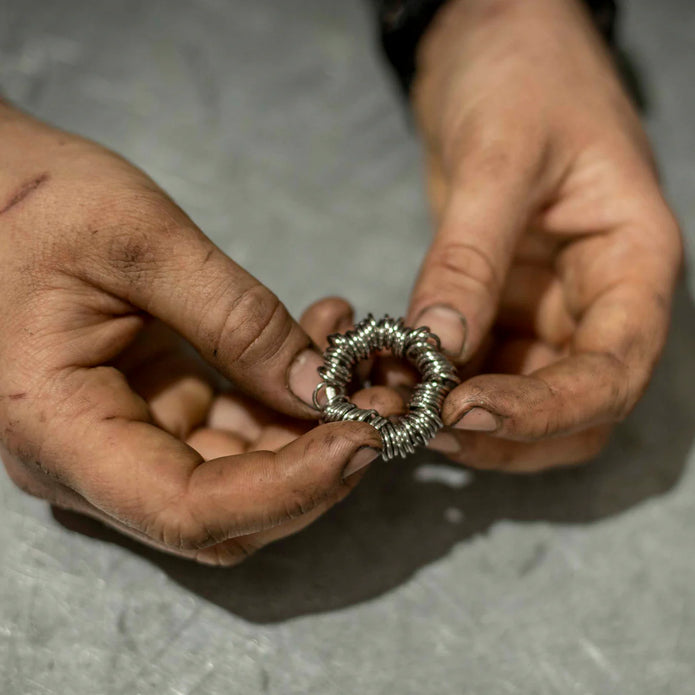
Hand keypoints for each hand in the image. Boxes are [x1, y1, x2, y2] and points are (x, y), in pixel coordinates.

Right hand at [0, 103, 385, 563]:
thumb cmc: (27, 199)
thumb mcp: (140, 243)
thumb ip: (235, 320)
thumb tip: (319, 390)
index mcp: (61, 431)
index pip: (188, 511)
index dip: (288, 491)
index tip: (363, 442)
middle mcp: (93, 458)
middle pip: (225, 510)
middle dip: (315, 467)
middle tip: (383, 405)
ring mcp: (124, 437)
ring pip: (238, 474)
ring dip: (309, 430)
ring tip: (361, 362)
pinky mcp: (152, 409)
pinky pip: (231, 429)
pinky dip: (283, 399)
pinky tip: (322, 345)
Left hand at [405, 0, 681, 470]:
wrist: (496, 41)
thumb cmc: (523, 74)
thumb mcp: (500, 156)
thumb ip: (468, 257)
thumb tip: (438, 348)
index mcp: (631, 266)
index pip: (610, 373)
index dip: (543, 411)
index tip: (463, 413)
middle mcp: (597, 301)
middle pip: (573, 411)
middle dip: (501, 432)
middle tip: (420, 428)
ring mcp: (547, 306)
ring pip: (521, 398)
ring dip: (463, 418)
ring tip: (396, 409)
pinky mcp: (501, 301)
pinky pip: (478, 365)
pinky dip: (441, 384)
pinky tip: (395, 379)